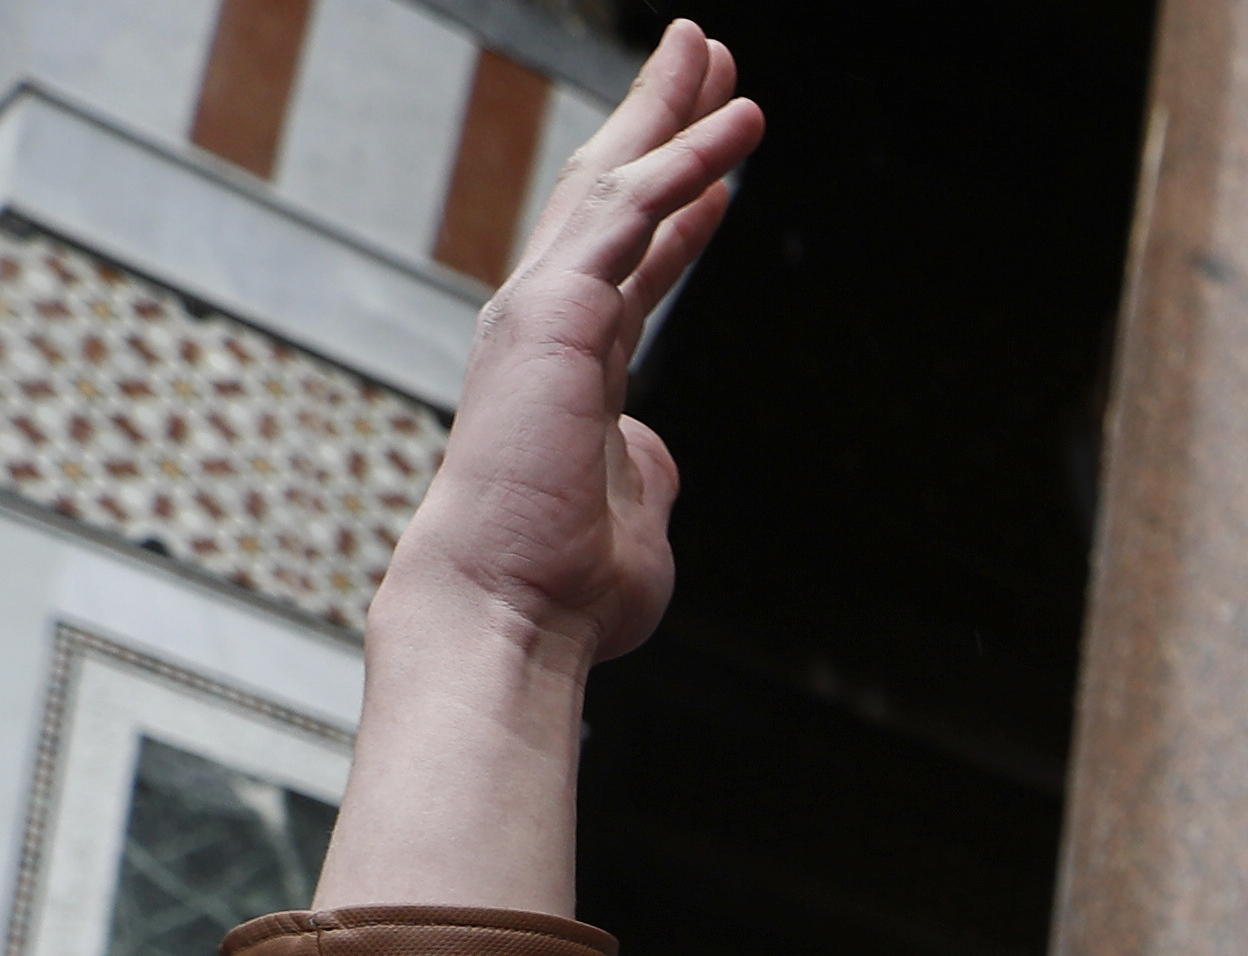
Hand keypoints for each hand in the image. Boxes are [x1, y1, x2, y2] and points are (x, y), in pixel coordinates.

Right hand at [320, 26, 755, 918]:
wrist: (512, 608)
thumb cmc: (565, 587)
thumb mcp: (637, 519)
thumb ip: (649, 472)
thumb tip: (660, 455)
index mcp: (571, 364)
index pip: (633, 264)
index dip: (679, 210)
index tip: (719, 171)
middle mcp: (549, 321)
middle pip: (615, 195)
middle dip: (662, 124)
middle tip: (705, 59)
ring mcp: (546, 309)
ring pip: (620, 184)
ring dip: (674, 115)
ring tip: (717, 54)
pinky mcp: (557, 312)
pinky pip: (633, 216)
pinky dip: (686, 164)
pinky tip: (735, 130)